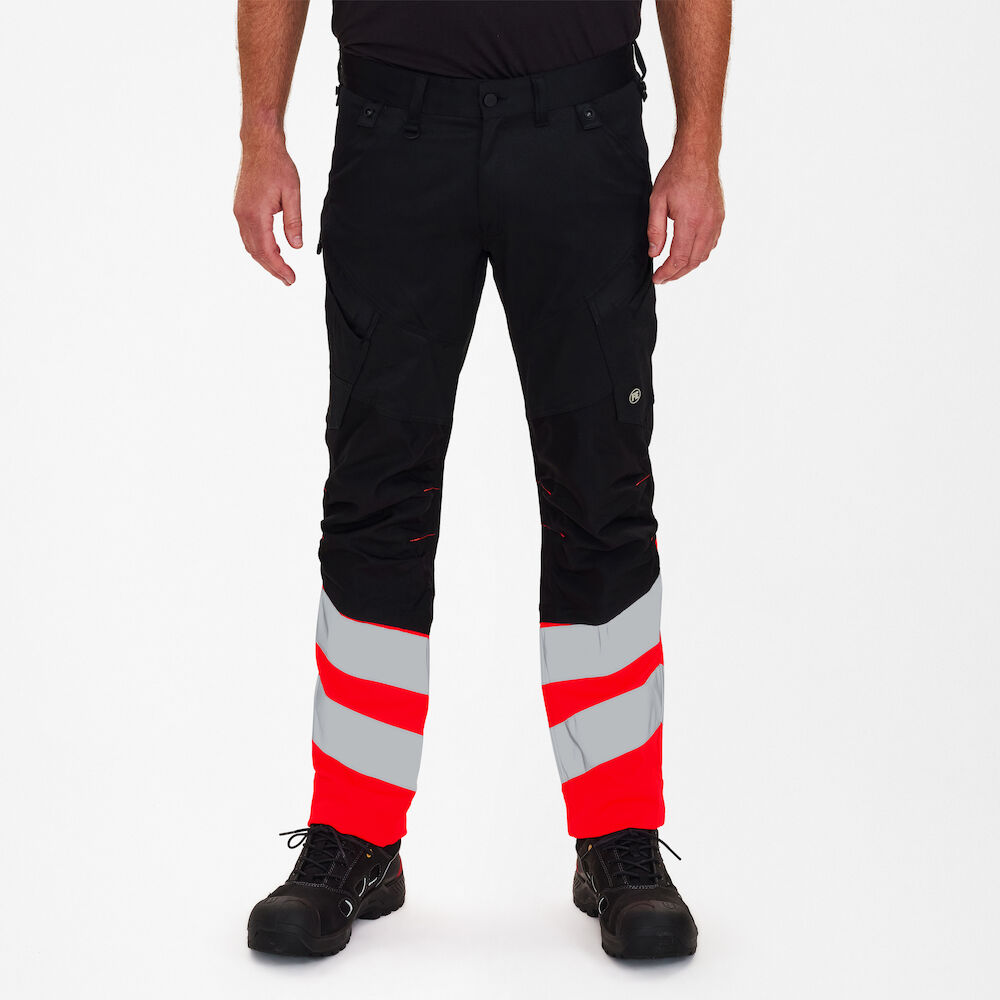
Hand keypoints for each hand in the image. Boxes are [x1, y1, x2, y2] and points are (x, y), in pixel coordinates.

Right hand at [234, 134, 302, 284]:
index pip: (267, 250)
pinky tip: (274, 249)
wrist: (259, 146)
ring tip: (282, 269)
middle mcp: (243, 216)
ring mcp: (239, 212)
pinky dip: (260, 247)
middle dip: (273, 269)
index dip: (279, 268)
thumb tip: (296, 246)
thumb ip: (294, 221)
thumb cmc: (277, 165)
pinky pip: (248, 235)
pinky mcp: (240, 209)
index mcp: (255, 214)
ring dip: (266, 259)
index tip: (291, 279)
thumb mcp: (292, 193)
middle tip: (289, 280)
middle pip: (256, 253)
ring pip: (250, 246)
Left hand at [647, 149, 724, 282]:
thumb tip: (654, 253)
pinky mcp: (720, 217)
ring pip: (704, 255)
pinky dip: (699, 254)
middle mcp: (707, 224)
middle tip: (663, 278)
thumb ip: (655, 229)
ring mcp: (717, 221)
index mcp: (690, 221)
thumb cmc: (676, 173)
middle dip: (677, 274)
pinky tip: (688, 254)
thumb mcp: (657, 200)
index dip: (667, 272)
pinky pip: (711, 244)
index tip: (657, 278)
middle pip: (692, 261)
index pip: (678, 258)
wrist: (699, 155)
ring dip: (689, 266)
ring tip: (674, 269)